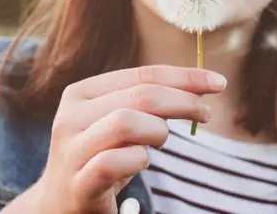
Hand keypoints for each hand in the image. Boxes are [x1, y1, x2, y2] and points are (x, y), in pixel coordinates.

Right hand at [32, 65, 226, 213]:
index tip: (218, 83)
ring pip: (126, 122)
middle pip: (140, 96)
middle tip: (205, 113)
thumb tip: (201, 86)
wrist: (58, 206)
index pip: (142, 74)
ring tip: (160, 142)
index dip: (184, 77)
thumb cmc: (99, 158)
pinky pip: (112, 163)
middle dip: (183, 100)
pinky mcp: (77, 184)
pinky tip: (141, 161)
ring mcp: (70, 151)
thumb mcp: (119, 123)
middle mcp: (70, 116)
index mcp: (82, 93)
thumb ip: (147, 102)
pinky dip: (138, 159)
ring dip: (157, 131)